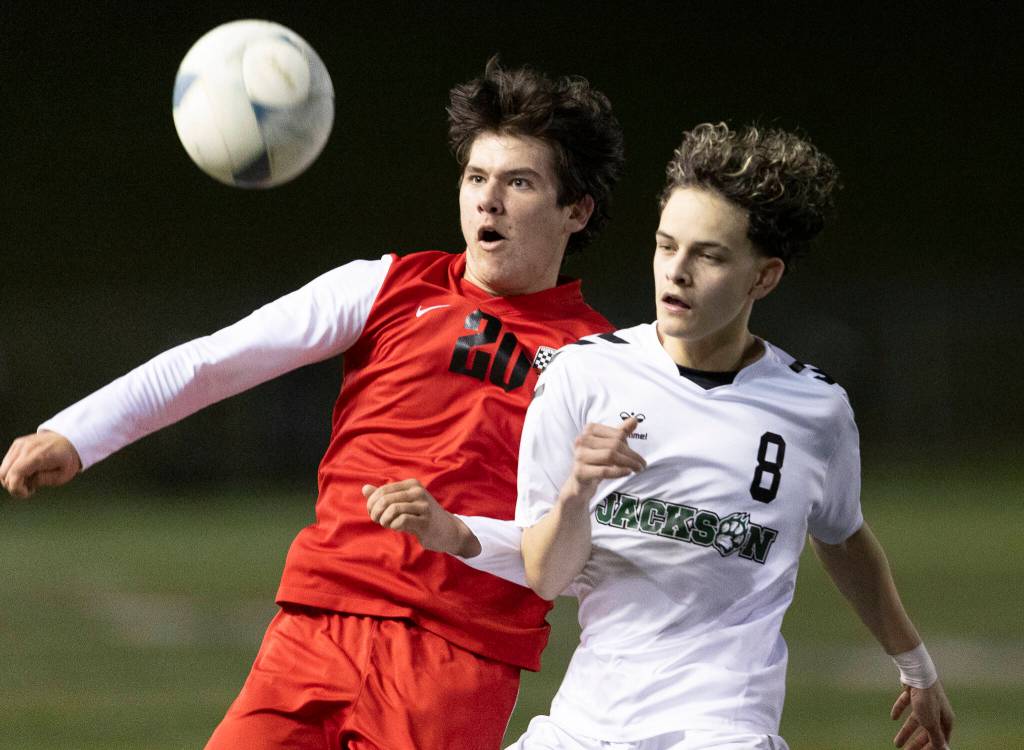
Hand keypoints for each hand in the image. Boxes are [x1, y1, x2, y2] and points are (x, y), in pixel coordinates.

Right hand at [1, 431, 81, 498]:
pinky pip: (6, 463)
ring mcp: (19, 444)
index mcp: (38, 455)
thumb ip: (43, 480)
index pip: (15, 474)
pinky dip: (12, 471)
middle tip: (29, 488)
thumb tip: (27, 483)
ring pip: (2, 469)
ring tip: (29, 480)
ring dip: (11, 479)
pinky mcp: (17, 444)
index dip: (16, 489)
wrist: (70, 440)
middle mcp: (25, 447)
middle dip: (13, 486)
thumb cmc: (68, 459)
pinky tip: (27, 472)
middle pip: (4, 474)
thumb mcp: (62, 475)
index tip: (27, 493)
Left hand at [363, 479, 479, 556]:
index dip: (372, 503)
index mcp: (411, 485)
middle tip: (378, 520)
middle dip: (376, 512)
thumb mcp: (404, 504)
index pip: (383, 490)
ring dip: (384, 519)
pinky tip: (397, 527)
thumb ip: (384, 496)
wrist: (447, 530)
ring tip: (386, 524)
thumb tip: (364, 488)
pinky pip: (402, 520)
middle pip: (386, 499)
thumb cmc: (421, 516)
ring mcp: (423, 506)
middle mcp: (418, 492)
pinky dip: (394, 525)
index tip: (373, 513)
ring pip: (393, 508)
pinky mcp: (425, 521)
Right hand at [558, 416, 645, 506]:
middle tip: (642, 465)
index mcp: (590, 429)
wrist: (581, 481)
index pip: (618, 435)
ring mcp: (579, 456)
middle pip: (615, 445)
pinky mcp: (580, 471)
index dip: (630, 446)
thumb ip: (621, 432)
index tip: (638, 457)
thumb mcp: (609, 445)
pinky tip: (627, 472)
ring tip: (637, 469)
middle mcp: (582, 440)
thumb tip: (635, 419)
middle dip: (632, 456)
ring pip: (610, 456)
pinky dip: (618, 471)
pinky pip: (604, 470)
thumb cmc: (596, 460)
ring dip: (628, 463)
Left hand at [892, 680, 954, 749]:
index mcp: (945, 720)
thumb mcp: (931, 723)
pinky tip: (893, 717)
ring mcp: (925, 701)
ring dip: (906, 732)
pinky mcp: (914, 692)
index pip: (939, 740)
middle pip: (926, 732)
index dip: (931, 749)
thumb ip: (936, 738)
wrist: (918, 674)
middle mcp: (937, 711)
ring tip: (896, 743)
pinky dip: (900, 711)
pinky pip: (906, 704)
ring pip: (915, 721)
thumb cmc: (927, 700)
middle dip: (917, 744)